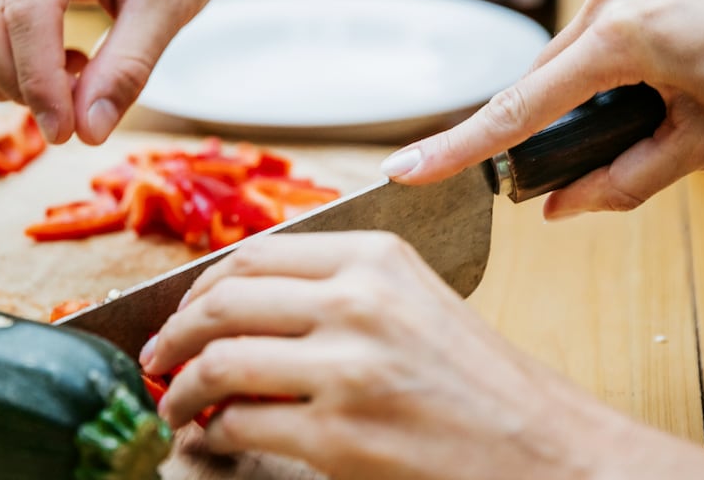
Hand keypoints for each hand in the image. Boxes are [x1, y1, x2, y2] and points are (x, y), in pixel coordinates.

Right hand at [0, 0, 252, 144]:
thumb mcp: (170, 4)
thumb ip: (127, 68)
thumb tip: (87, 132)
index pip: (25, 10)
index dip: (38, 82)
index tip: (66, 134)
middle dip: (16, 82)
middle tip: (77, 108)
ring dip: (3, 73)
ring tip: (74, 73)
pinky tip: (56, 59)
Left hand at [143, 232, 703, 479]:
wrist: (544, 449)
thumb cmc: (483, 384)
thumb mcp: (415, 305)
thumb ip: (338, 291)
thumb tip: (243, 307)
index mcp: (377, 257)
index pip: (254, 254)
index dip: (201, 287)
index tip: (183, 311)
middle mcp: (359, 300)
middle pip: (225, 301)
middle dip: (175, 333)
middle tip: (159, 357)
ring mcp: (348, 367)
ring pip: (221, 362)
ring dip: (180, 386)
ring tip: (174, 402)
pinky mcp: (341, 435)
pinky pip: (244, 423)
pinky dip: (216, 430)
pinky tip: (216, 434)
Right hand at [380, 0, 703, 217]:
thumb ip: (624, 180)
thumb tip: (561, 210)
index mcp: (621, 36)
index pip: (519, 105)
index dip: (459, 147)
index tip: (405, 170)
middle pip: (544, 81)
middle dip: (554, 130)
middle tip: (592, 171)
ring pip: (571, 58)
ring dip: (587, 100)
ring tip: (667, 119)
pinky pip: (600, 34)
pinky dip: (609, 71)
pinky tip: (663, 88)